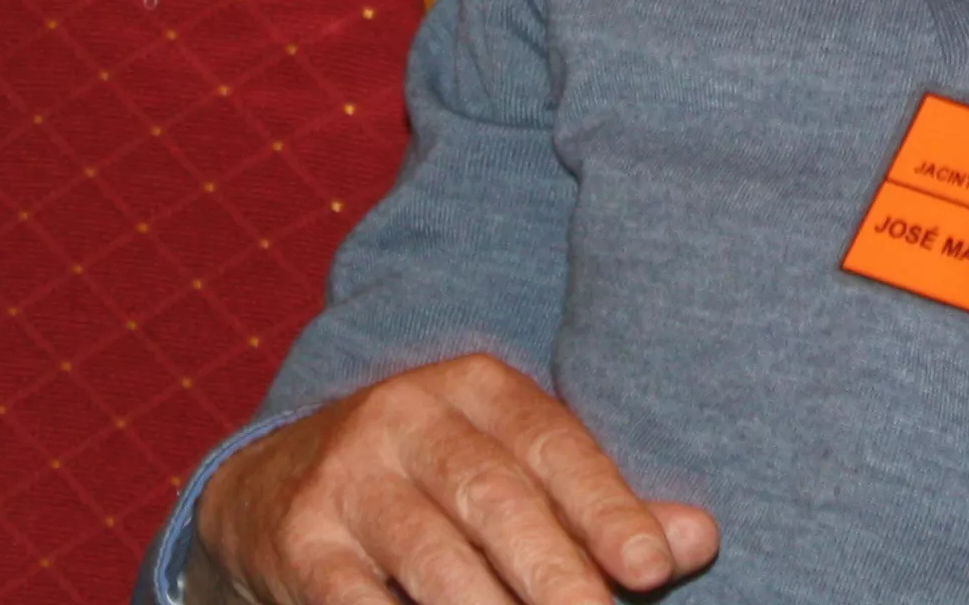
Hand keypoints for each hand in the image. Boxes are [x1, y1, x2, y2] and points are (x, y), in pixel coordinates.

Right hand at [192, 354, 715, 604]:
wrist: (271, 488)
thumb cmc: (432, 486)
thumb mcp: (511, 472)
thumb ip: (598, 506)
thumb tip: (696, 538)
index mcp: (473, 386)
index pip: (552, 443)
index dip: (605, 506)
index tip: (652, 568)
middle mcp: (404, 415)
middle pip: (494, 498)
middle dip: (556, 573)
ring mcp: (345, 478)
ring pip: (432, 558)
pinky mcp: (297, 541)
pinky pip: (357, 601)